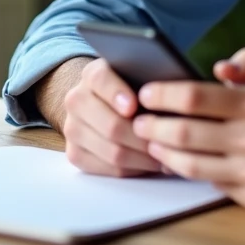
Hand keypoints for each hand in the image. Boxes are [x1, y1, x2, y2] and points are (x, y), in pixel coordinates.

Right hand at [60, 57, 161, 176]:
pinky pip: (109, 169)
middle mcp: (77, 100)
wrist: (104, 103)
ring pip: (113, 152)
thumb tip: (172, 93)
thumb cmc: (133, 88)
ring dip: (144, 158)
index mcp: (93, 74)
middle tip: (171, 143)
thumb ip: (150, 79)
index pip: (101, 81)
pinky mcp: (74, 153)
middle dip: (145, 138)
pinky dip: (134, 169)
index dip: (117, 94)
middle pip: (111, 126)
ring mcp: (72, 128)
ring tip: (168, 156)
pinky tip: (151, 164)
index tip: (134, 106)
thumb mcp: (139, 75)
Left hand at [132, 48, 244, 213]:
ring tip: (151, 142)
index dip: (163, 95)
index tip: (146, 92)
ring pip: (191, 165)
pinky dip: (191, 172)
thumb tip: (216, 68)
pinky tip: (180, 160)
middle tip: (138, 120)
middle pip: (184, 134)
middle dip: (152, 126)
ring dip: (163, 153)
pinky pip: (212, 185)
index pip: (194, 98)